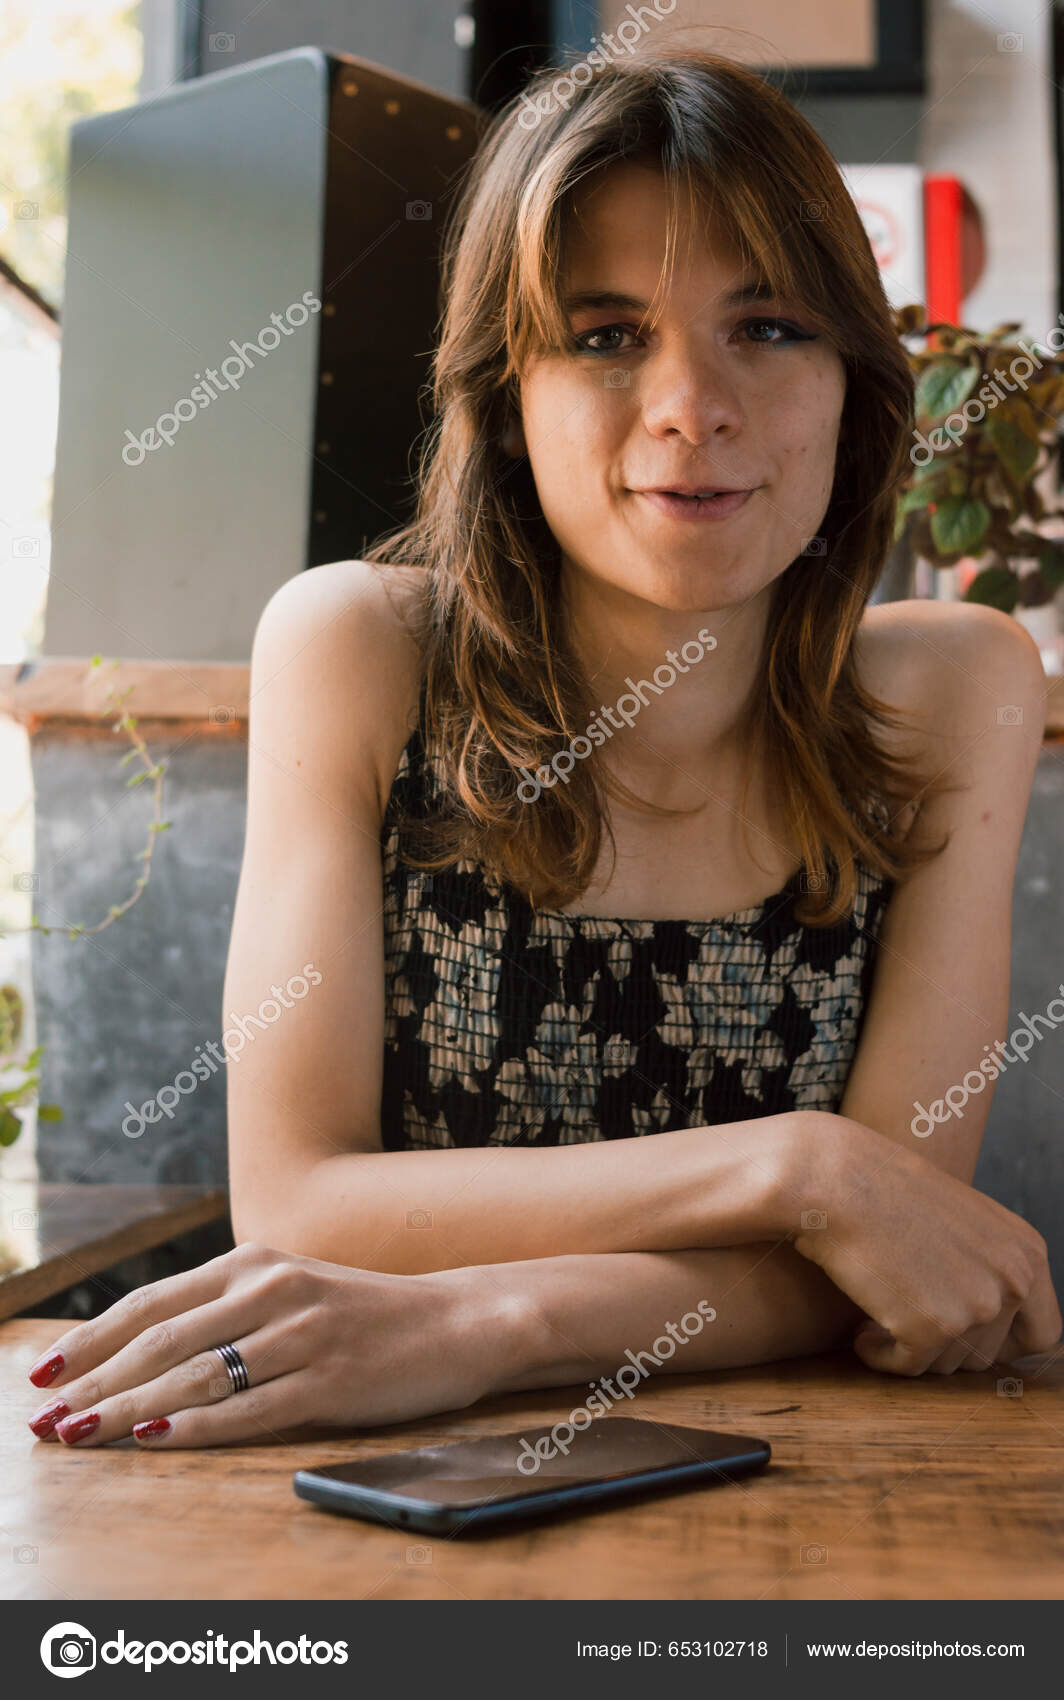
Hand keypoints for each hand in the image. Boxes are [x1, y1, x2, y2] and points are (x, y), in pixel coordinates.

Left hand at [26, 1242, 493, 1447]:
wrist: (455, 1321)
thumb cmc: (361, 1314)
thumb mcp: (288, 1289)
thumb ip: (224, 1309)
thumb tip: (141, 1348)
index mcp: (252, 1263)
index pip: (150, 1303)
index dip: (91, 1339)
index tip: (45, 1372)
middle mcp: (271, 1290)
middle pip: (160, 1341)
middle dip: (94, 1385)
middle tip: (47, 1420)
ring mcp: (301, 1334)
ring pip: (195, 1376)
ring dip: (128, 1410)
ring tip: (82, 1436)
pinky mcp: (329, 1380)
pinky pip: (248, 1410)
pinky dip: (196, 1426)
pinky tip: (157, 1439)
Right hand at [791, 1116, 1062, 1376]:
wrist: (835, 1178)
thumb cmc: (885, 1192)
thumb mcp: (963, 1223)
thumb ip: (988, 1268)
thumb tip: (989, 1321)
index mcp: (1027, 1253)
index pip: (1043, 1334)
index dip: (1002, 1344)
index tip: (962, 1336)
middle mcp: (1014, 1281)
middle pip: (988, 1355)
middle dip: (944, 1345)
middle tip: (903, 1317)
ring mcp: (975, 1305)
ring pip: (948, 1365)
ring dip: (912, 1349)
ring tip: (879, 1313)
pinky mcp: (930, 1327)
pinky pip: (907, 1369)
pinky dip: (880, 1356)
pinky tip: (860, 1331)